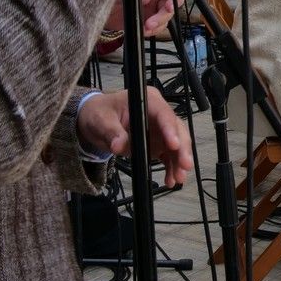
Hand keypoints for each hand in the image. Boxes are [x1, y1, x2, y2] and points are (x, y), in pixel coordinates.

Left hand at [76, 86, 192, 188]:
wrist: (95, 119)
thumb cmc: (100, 113)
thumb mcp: (101, 120)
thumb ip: (112, 132)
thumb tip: (119, 145)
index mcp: (148, 101)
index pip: (164, 114)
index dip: (171, 130)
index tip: (174, 146)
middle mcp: (159, 114)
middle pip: (177, 129)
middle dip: (182, 148)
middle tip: (185, 165)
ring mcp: (160, 129)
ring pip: (177, 143)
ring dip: (179, 161)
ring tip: (178, 178)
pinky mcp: (158, 142)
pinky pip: (168, 155)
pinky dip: (171, 167)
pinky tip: (170, 179)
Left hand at [104, 0, 186, 35]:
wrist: (99, 14)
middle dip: (172, 4)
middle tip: (166, 10)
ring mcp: (153, 5)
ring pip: (168, 12)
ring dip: (160, 21)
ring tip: (147, 26)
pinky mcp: (151, 18)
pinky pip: (160, 24)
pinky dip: (154, 29)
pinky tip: (144, 29)